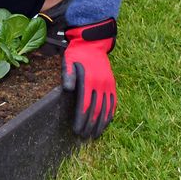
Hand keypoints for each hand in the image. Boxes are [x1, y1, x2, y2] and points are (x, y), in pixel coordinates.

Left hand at [62, 18, 116, 138]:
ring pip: (106, 109)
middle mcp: (100, 85)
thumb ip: (68, 75)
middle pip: (96, 110)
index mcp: (89, 80)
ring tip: (95, 135)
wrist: (93, 43)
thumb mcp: (68, 61)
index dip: (81, 119)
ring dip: (101, 124)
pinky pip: (113, 102)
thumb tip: (67, 90)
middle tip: (84, 137)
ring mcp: (108, 85)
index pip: (85, 105)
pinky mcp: (112, 84)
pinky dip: (110, 114)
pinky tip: (107, 122)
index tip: (77, 130)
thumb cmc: (77, 53)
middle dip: (90, 125)